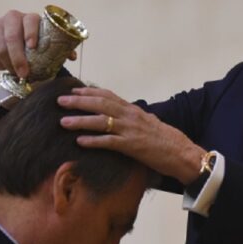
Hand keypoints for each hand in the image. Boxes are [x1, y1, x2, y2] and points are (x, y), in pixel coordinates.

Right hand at [0, 10, 76, 77]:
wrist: (18, 36)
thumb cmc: (37, 41)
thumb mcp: (48, 43)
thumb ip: (61, 49)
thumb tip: (72, 57)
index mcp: (30, 17)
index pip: (30, 21)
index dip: (31, 33)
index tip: (33, 47)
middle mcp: (11, 17)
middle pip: (11, 37)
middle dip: (17, 58)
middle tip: (24, 74)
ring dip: (8, 64)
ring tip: (16, 74)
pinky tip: (5, 68)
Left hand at [57, 88, 205, 184]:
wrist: (182, 153)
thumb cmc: (166, 140)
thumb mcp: (148, 123)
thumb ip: (133, 118)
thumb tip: (121, 115)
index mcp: (133, 110)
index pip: (108, 95)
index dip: (89, 92)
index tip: (73, 90)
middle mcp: (130, 116)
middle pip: (100, 104)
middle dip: (79, 102)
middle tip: (60, 101)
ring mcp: (131, 130)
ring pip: (101, 121)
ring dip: (80, 121)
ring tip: (63, 122)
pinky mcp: (132, 146)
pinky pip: (109, 142)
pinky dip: (94, 141)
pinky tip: (80, 142)